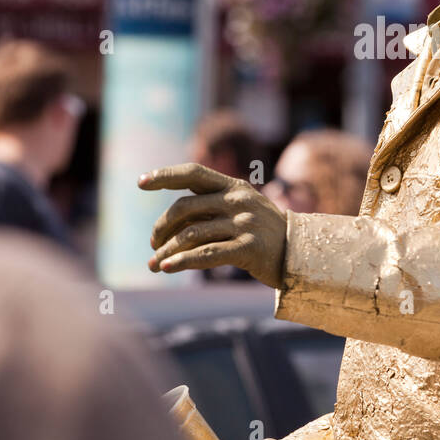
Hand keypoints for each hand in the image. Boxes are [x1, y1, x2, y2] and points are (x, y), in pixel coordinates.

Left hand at [138, 163, 287, 287]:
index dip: (165, 175)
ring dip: (166, 251)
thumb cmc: (262, 232)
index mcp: (234, 186)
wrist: (299, 253)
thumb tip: (166, 226)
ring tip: (154, 264)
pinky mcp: (248, 248)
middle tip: (152, 244)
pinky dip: (181, 262)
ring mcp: (244, 224)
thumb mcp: (241, 208)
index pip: (193, 172)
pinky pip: (206, 255)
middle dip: (161, 227)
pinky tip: (166, 268)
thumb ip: (210, 207)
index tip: (140, 182)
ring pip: (191, 234)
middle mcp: (238, 200)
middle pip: (185, 207)